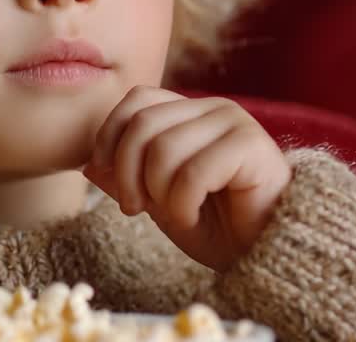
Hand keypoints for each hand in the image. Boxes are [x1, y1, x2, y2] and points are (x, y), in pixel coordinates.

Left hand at [83, 86, 290, 271]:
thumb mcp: (159, 202)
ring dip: (158, 193)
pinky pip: (193, 171)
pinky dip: (182, 204)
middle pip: (143, 123)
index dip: (110, 138)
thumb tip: (88, 165)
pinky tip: (193, 217)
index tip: (107, 180)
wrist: (267, 254)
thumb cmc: (217, 227)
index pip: (136, 101)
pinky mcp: (252, 145)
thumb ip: (126, 179)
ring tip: (175, 214)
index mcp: (189, 112)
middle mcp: (212, 108)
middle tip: (134, 208)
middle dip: (126, 173)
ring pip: (164, 148)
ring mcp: (234, 122)